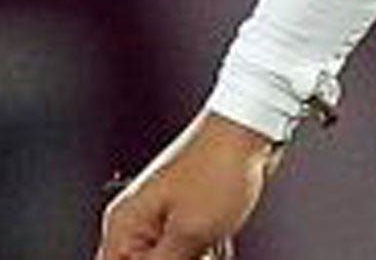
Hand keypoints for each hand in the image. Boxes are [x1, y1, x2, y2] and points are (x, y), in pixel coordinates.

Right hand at [95, 112, 283, 259]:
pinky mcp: (189, 210)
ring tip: (213, 240)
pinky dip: (206, 247)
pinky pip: (190, 246)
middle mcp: (137, 220)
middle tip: (200, 252)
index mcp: (123, 227)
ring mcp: (164, 214)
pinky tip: (221, 239)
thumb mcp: (189, 235)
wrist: (252, 128)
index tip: (177, 258)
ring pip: (172, 258)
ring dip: (196, 257)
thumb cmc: (219, 169)